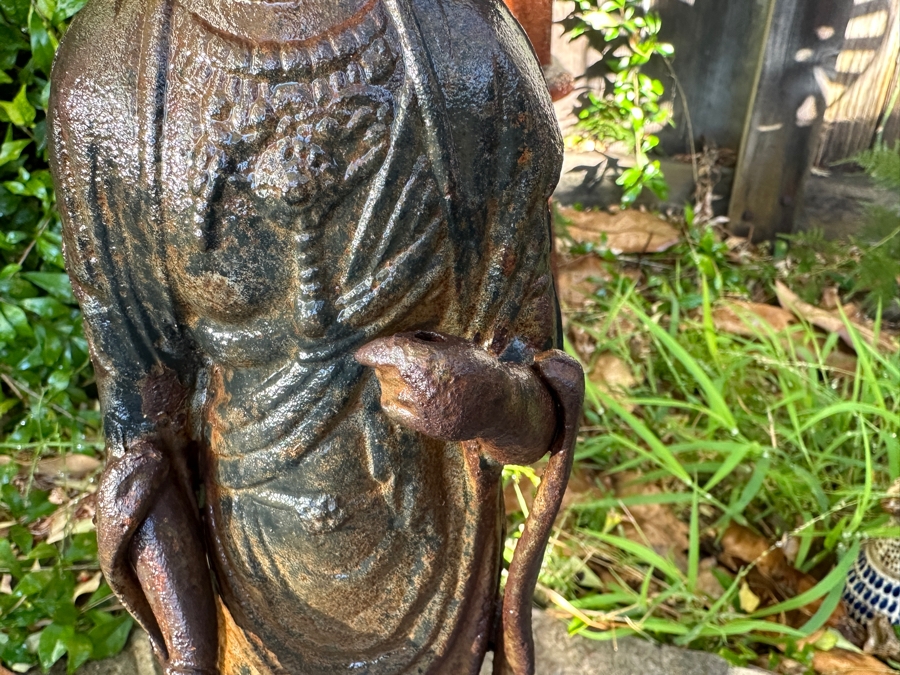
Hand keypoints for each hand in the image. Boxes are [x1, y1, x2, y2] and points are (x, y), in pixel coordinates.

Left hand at [355, 331, 556, 463]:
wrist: (499, 402)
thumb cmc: (475, 366)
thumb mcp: (451, 343)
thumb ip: (420, 341)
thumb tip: (393, 345)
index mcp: (423, 361)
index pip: (383, 352)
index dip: (370, 351)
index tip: (361, 353)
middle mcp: (417, 386)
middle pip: (384, 369)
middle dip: (391, 360)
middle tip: (412, 357)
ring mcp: (420, 409)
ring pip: (387, 388)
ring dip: (393, 379)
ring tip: (418, 375)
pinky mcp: (423, 426)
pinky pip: (393, 408)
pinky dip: (394, 398)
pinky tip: (410, 392)